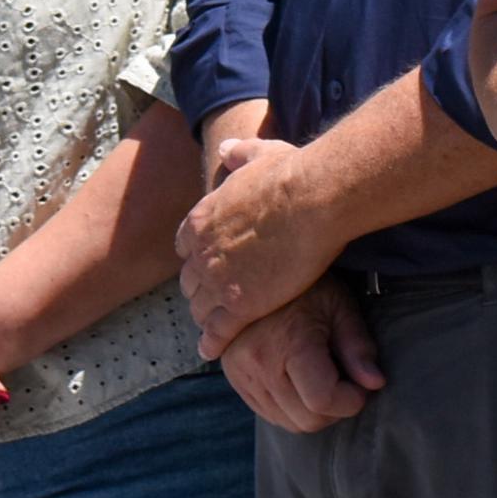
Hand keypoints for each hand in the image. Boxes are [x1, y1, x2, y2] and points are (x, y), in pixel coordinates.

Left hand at [176, 132, 346, 357]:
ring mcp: (219, 282)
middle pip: (189, 280)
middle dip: (199, 289)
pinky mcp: (241, 306)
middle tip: (213, 299)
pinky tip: (212, 351)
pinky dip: (213, 342)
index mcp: (202, 219)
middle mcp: (202, 253)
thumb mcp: (259, 153)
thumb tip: (226, 146)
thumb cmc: (291, 174)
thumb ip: (239, 153)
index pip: (185, 246)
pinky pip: (218, 332)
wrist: (311, 200)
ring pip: (200, 308)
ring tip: (215, 328)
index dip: (198, 256)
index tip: (210, 263)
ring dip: (206, 317)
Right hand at [219, 283, 384, 433]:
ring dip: (314, 412)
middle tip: (347, 384)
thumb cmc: (306, 287)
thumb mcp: (339, 306)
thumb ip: (357, 346)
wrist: (252, 273)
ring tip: (325, 381)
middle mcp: (259, 364)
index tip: (361, 387)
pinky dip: (292, 409)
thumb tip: (375, 383)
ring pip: (289, 423)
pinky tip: (302, 383)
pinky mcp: (235, 380)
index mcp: (289, 343)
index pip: (322, 400)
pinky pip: (270, 415)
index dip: (350, 401)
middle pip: (307, 420)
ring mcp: (242, 374)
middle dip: (336, 410)